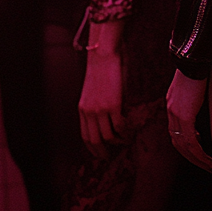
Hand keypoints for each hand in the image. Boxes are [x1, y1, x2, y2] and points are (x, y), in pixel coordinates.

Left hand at [78, 19, 125, 157]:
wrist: (103, 54)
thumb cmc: (100, 68)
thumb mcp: (92, 91)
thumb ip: (95, 106)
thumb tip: (104, 119)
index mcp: (82, 109)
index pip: (85, 136)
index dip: (93, 148)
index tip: (100, 153)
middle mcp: (89, 112)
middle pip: (95, 140)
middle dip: (103, 152)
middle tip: (111, 156)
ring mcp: (100, 110)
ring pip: (108, 136)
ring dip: (118, 142)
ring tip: (125, 142)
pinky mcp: (113, 105)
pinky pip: (119, 126)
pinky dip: (125, 133)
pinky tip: (129, 132)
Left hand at [166, 70, 211, 170]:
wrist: (193, 60)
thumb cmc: (196, 67)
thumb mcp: (192, 85)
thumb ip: (193, 96)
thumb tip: (201, 102)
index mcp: (172, 104)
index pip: (175, 131)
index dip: (186, 144)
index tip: (198, 151)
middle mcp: (171, 112)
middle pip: (177, 143)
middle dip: (190, 157)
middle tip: (204, 165)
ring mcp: (176, 115)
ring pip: (183, 146)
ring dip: (196, 159)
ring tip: (208, 166)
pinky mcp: (184, 116)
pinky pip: (190, 142)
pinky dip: (198, 153)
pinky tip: (207, 158)